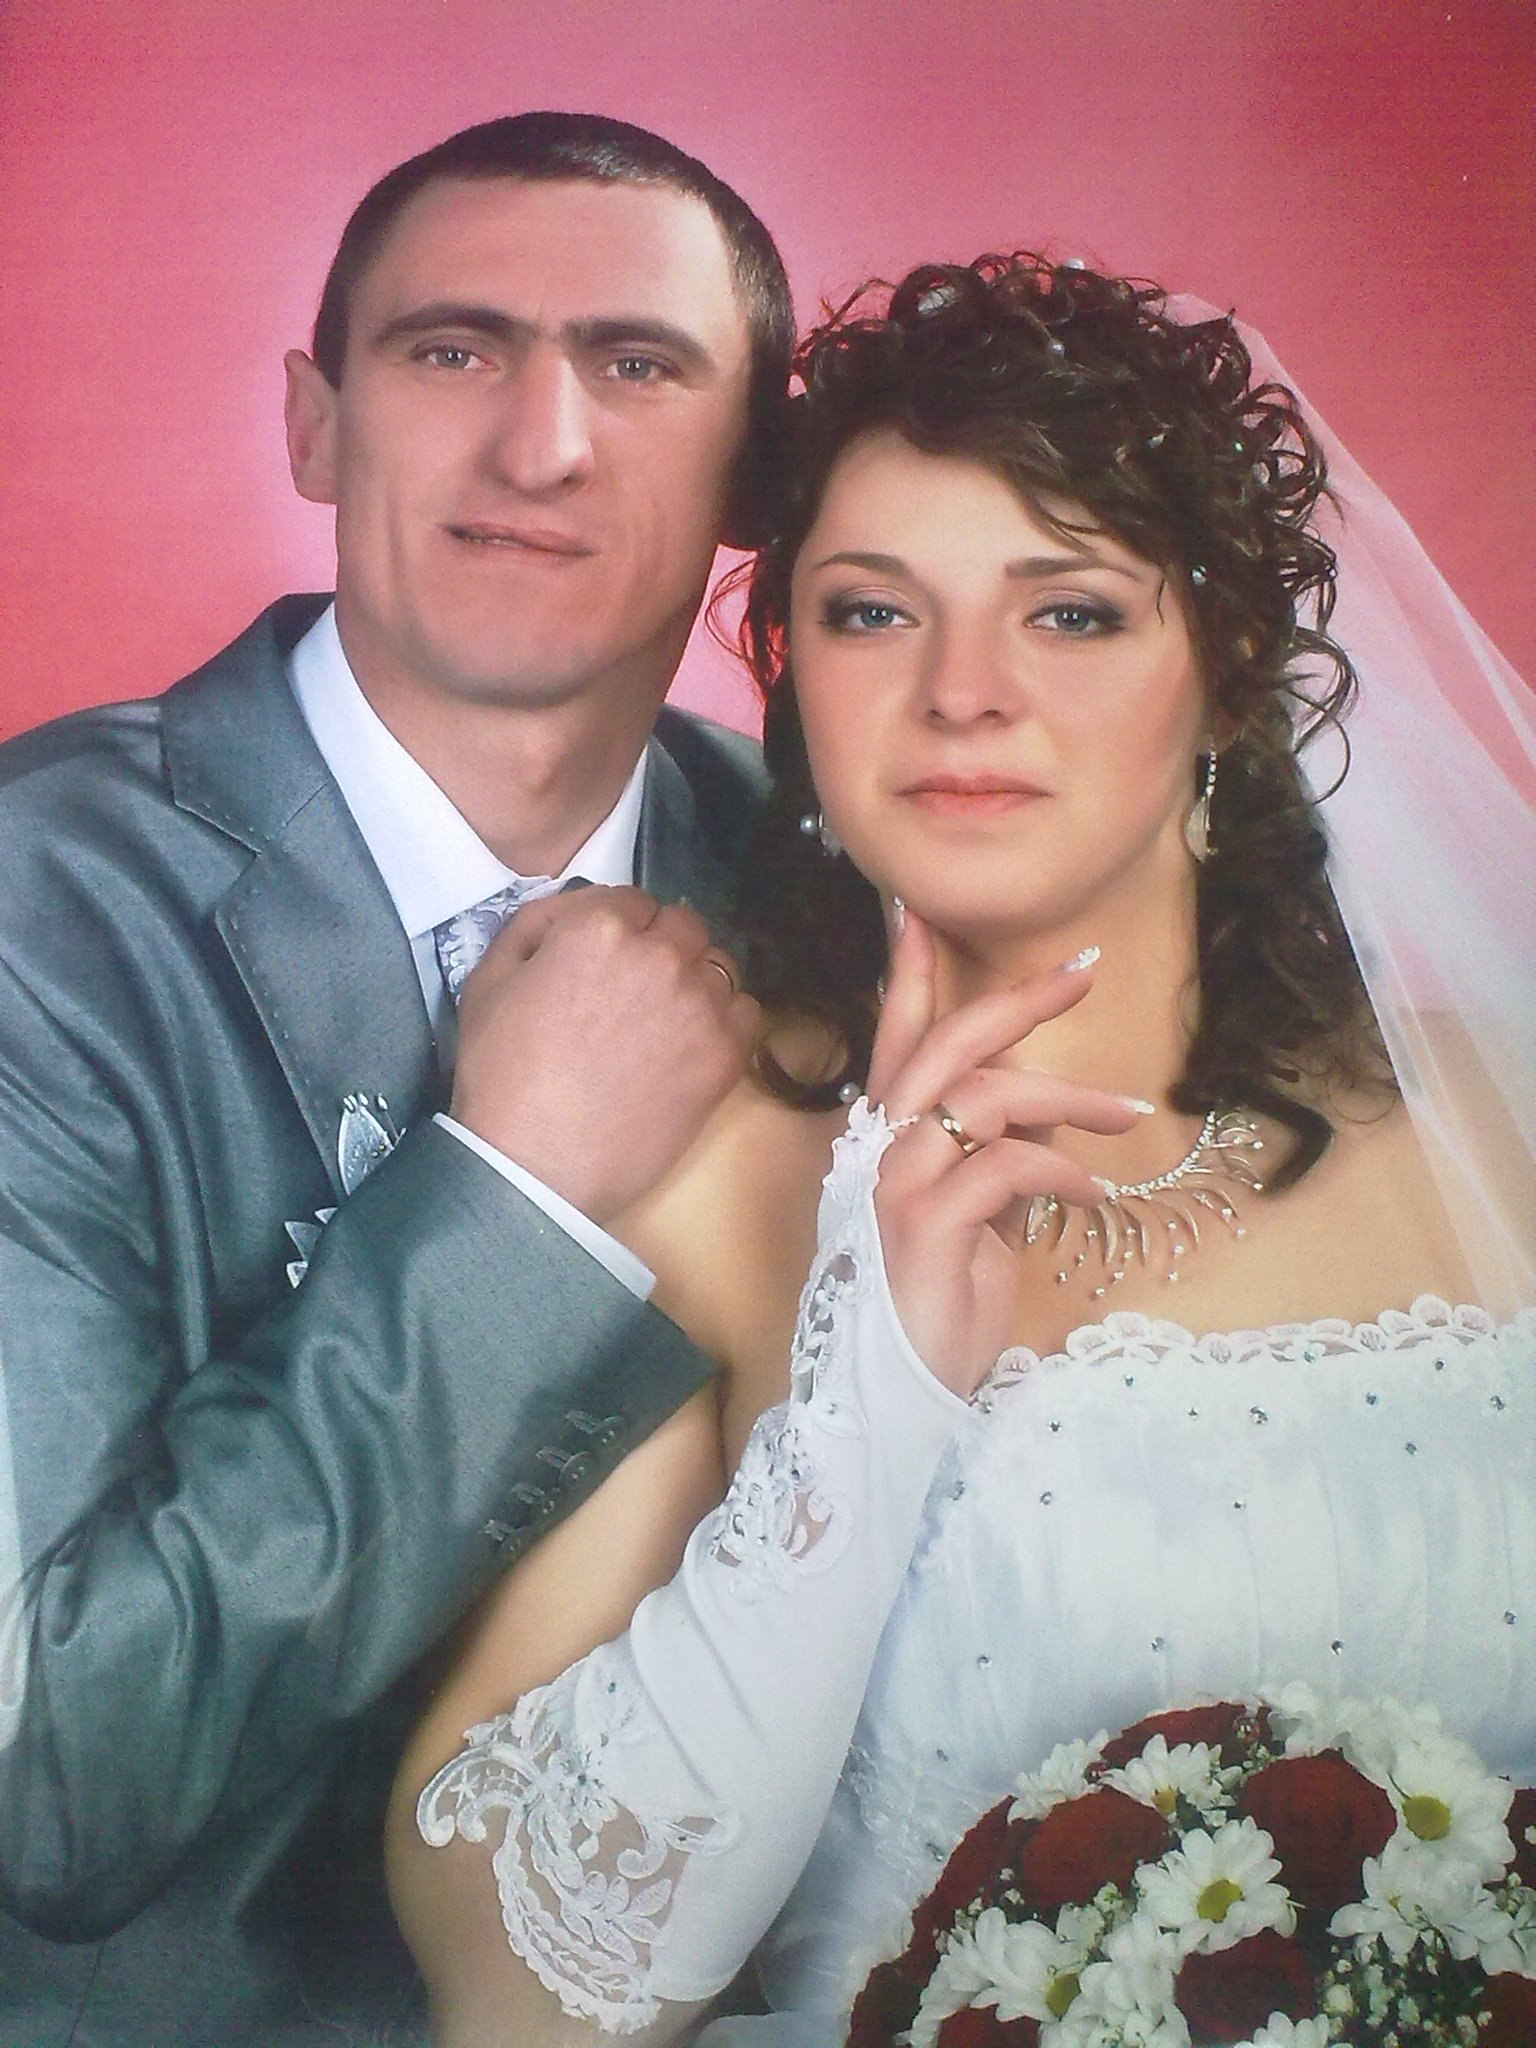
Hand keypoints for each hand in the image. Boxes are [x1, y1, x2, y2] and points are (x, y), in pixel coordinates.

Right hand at [450, 886, 759, 1223]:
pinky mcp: (725, 1053)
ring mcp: (700, 1003)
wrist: (535, 1167)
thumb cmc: (501, 1077)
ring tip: (666, 1020)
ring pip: (718, 966)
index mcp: (599, 927)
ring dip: (696, 981)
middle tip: (637, 990)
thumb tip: (575, 910)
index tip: (609, 959)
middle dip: (662, 946)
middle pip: (684, 926)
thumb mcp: (488, 981)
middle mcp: (660, 954)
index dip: (619, 927)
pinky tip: (692, 1045)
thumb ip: (535, 927)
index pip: (633, 900)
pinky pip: (745, 1012)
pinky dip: (724, 1020)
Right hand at [867, 916, 1140, 1397]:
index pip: (896, 1042)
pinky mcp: (925, 1228)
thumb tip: (1052, 1103)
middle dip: (1014, 1001)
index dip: (910, 978)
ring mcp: (896, 1187)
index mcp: (885, 1141)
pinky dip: (1058, 1168)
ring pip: (982, 1099)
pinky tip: (1089, 1191)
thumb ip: (1001, 1153)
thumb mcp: (981, 1215)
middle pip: (944, 1049)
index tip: (918, 914)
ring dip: (1066, 1096)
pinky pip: (1004, 1165)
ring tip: (1128, 1113)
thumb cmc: (939, 1304)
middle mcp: (878, 1152)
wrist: (897, 1393)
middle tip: (1081, 973)